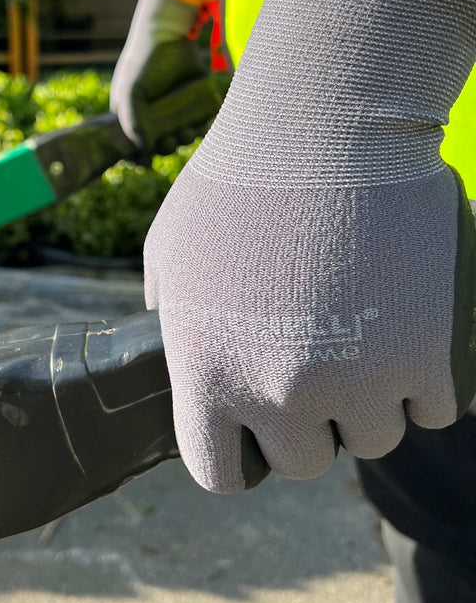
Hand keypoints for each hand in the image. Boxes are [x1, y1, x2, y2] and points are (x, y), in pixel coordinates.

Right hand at [110, 0, 221, 153]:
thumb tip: (147, 151)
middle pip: (162, 141)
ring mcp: (176, 106)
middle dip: (167, 147)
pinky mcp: (196, 98)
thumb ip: (132, 124)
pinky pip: (200, 120)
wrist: (167, 35)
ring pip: (182, 133)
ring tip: (187, 132)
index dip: (141, 156)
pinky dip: (201, 127)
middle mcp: (156, 112)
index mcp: (134, 114)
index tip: (147, 161)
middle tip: (170, 141)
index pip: (136, 143)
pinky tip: (199, 127)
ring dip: (185, 139)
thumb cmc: (142, 65)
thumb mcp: (129, 95)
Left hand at [144, 0, 475, 492]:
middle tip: (312, 372)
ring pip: (373, 440)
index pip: (219, 473)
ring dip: (368, 404)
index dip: (238, 454)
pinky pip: (433, 410)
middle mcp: (279, 395)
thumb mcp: (169, 250)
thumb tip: (177, 346)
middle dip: (306, 425)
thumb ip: (168, 313)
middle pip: (302, 462)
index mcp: (208, 376)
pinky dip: (423, 383)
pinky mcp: (424, 357)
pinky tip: (404, 337)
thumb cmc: (235, 181)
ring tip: (357, 344)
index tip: (253, 433)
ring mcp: (357, 381)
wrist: (323, 130)